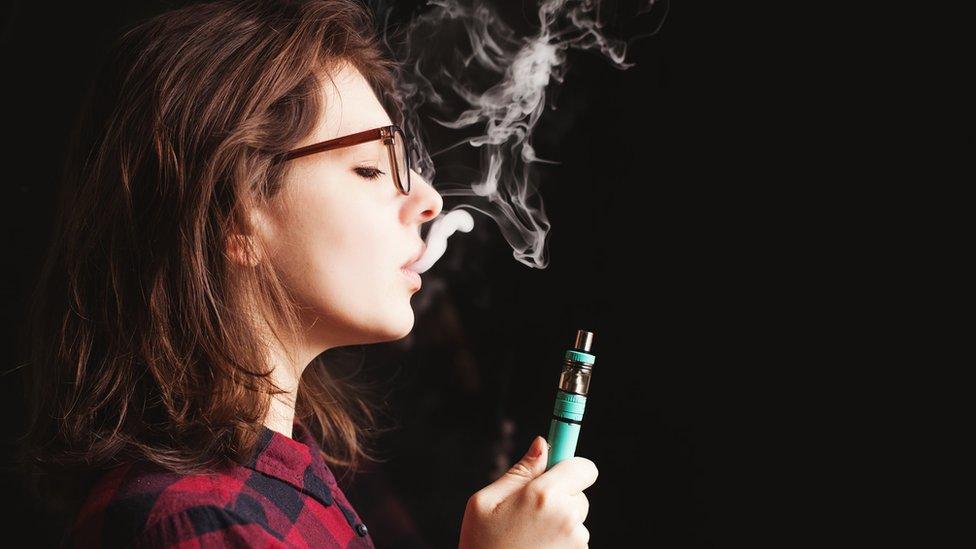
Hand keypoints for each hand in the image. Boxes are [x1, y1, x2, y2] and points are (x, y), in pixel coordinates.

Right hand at [458, 436, 597, 548]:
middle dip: (561, 498)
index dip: (571, 467)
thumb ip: (519, 471)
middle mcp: (567, 518)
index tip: (560, 470)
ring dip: (559, 524)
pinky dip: (559, 544)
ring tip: (527, 537)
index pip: (585, 467)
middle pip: (579, 495)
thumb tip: (542, 444)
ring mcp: (576, 543)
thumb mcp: (485, 502)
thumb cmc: (481, 545)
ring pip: (575, 521)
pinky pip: (573, 542)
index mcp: (544, 495)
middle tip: (529, 511)